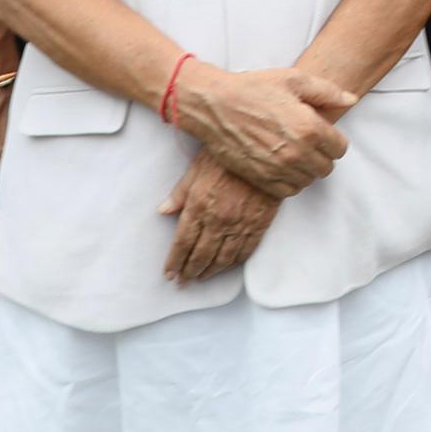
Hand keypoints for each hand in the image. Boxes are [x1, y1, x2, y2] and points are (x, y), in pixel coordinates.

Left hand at [157, 151, 281, 284]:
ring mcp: (240, 224)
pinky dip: (234, 263)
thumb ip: (180, 193)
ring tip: (202, 277)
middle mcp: (218, 220)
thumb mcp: (197, 167)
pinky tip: (227, 266)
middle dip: (189, 271)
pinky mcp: (259, 224)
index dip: (174, 261)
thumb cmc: (228, 156)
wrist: (267, 150)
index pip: (182, 242)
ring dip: (210, 271)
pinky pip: (245, 250)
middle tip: (183, 282)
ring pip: (222, 258)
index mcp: (199, 206)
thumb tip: (163, 210)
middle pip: (201, 255)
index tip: (169, 273)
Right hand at [172, 62, 355, 198]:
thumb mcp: (294, 80)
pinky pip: (288, 191)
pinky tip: (282, 164)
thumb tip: (351, 100)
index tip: (323, 134)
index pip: (340, 149)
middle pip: (326, 168)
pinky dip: (289, 181)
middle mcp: (296, 153)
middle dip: (322, 155)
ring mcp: (278, 169)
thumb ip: (328, 92)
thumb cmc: (254, 88)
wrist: (215, 105)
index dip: (334, 140)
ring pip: (308, 181)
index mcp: (309, 128)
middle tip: (308, 143)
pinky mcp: (261, 179)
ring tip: (294, 152)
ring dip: (306, 169)